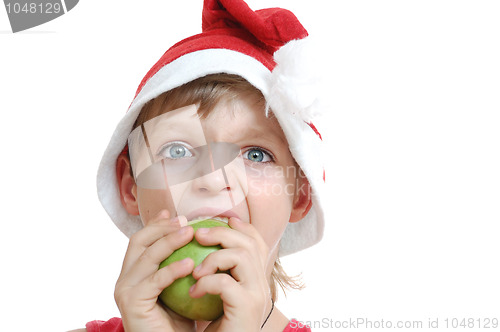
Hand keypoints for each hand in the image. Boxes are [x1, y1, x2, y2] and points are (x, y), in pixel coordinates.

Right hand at [114, 210, 195, 331]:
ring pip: (146, 256)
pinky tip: (190, 263)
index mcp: (134, 273)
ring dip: (169, 241)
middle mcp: (125, 279)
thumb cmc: (179, 320)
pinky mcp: (132, 303)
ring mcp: (126, 290)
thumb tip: (197, 239)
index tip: (175, 214)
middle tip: (185, 221)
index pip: (142, 240)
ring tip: (190, 233)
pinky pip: (154, 281)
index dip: (156, 224)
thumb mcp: (180, 286)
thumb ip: (181, 263)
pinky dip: (171, 270)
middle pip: (139, 241)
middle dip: (162, 227)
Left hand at [189, 217, 270, 331]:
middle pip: (249, 243)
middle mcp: (262, 284)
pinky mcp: (247, 308)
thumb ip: (216, 274)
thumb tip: (200, 249)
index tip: (223, 219)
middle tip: (198, 234)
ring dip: (213, 257)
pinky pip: (225, 283)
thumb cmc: (217, 330)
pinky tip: (193, 291)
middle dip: (222, 233)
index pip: (257, 242)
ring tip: (195, 270)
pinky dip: (206, 283)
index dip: (242, 227)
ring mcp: (257, 295)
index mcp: (256, 279)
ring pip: (241, 256)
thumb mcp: (217, 297)